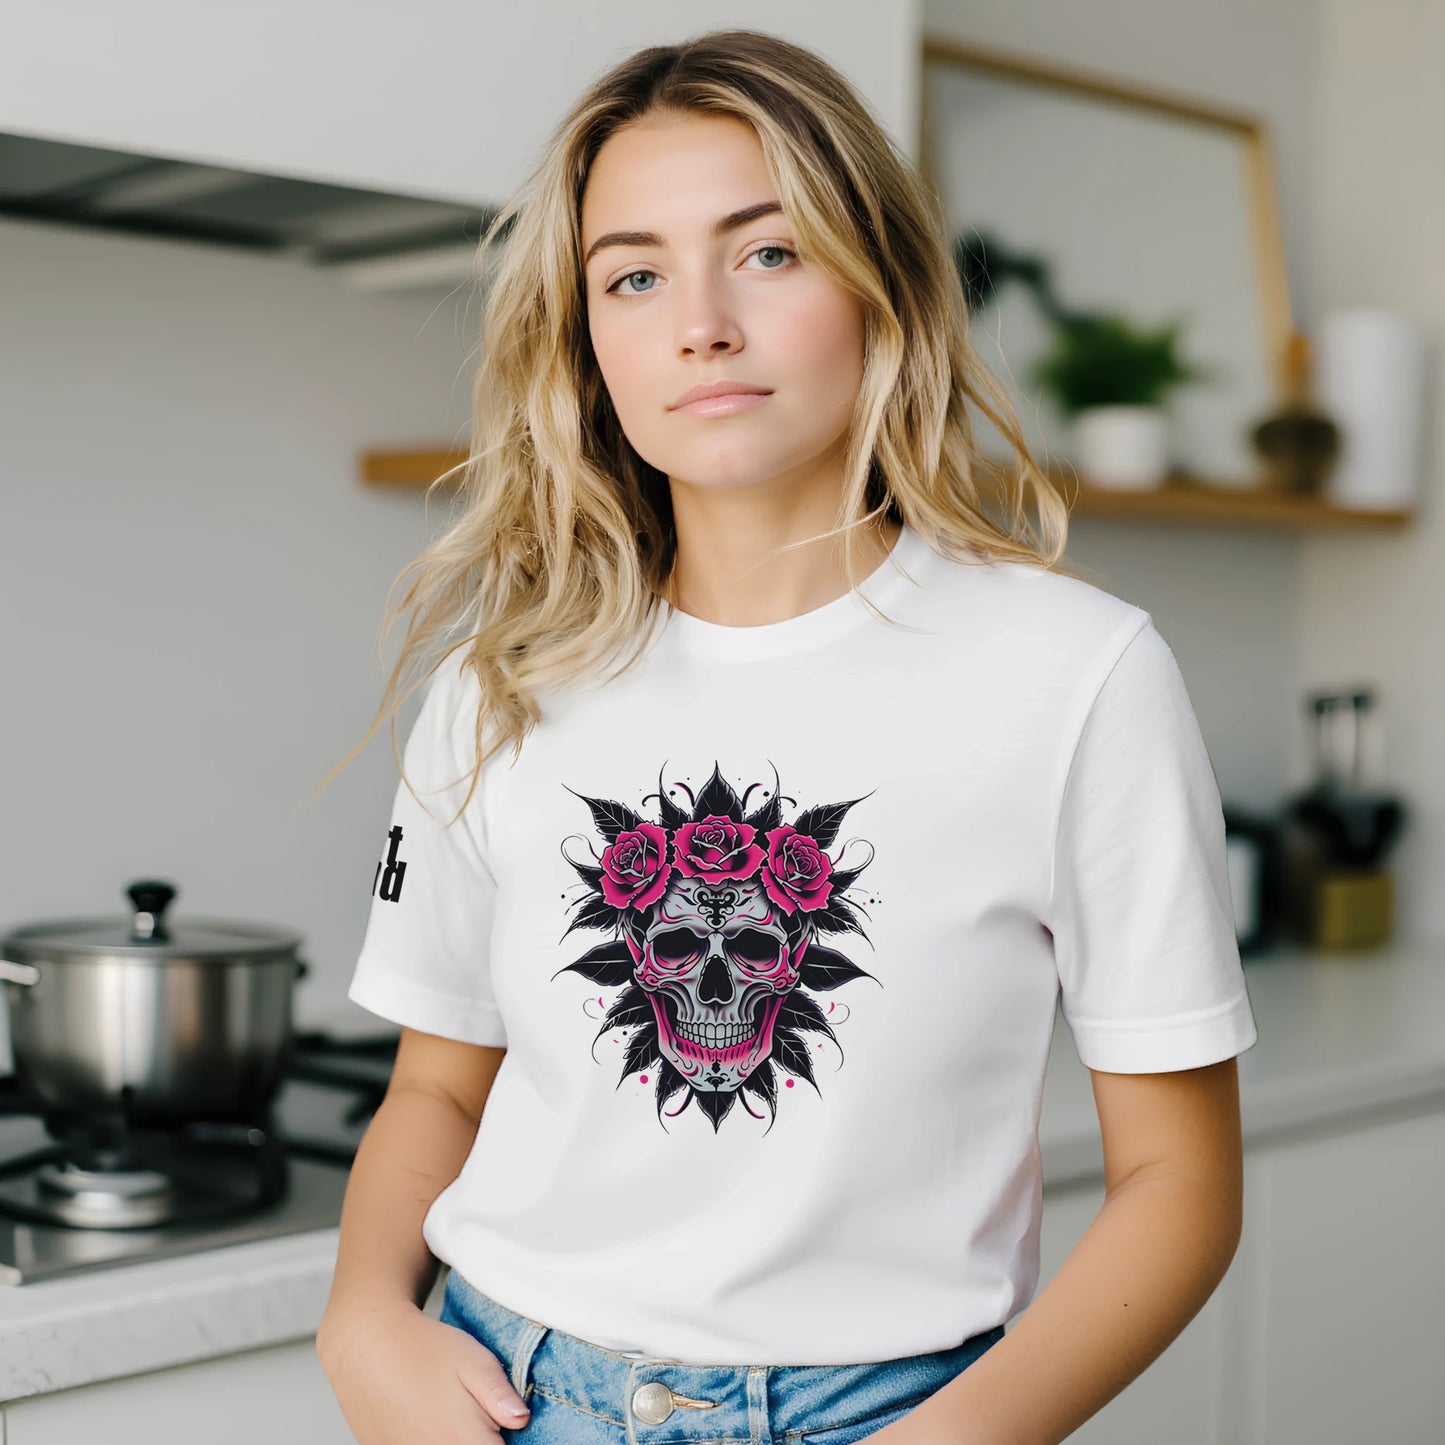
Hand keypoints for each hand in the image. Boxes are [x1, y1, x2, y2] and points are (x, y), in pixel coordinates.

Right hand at [317, 1299, 531, 1443]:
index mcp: (464, 1440)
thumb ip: (500, 1395)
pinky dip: (429, 1439)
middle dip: (483, 1438)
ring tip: (451, 1413)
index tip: (500, 1421)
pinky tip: (427, 1419)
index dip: (505, 1439)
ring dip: (456, 1439)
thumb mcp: (473, 1360)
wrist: (365, 1346)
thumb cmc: (423, 1348)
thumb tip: (522, 1420)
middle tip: (477, 1413)